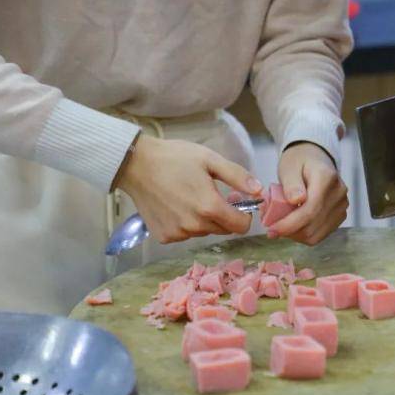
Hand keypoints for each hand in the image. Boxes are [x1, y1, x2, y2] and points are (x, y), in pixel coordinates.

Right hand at [117, 135, 261, 242]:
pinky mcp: (164, 237)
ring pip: (204, 232)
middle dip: (225, 215)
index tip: (236, 200)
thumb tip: (259, 191)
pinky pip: (185, 234)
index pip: (242, 226)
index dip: (244, 214)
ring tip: (190, 197)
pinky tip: (176, 205)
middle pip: (224, 229)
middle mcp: (195, 226)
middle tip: (212, 194)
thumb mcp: (210, 160)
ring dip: (204, 220)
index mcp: (210, 208)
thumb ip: (237, 176)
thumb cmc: (174, 158)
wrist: (135, 164)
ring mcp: (178, 234)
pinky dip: (186, 223)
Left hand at [268, 142, 347, 244]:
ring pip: (316, 234)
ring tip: (282, 225)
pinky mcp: (340, 215)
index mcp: (326, 178)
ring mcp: (341, 205)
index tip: (271, 229)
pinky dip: (304, 234)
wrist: (314, 158)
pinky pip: (320, 234)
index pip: (309, 210)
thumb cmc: (299, 161)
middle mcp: (338, 193)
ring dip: (295, 234)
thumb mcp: (289, 167)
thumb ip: (291, 183)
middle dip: (289, 230)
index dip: (289, 224)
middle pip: (312, 225)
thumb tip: (296, 200)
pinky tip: (293, 226)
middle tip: (271, 227)